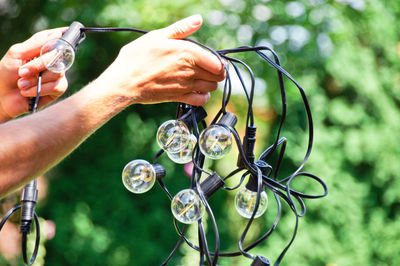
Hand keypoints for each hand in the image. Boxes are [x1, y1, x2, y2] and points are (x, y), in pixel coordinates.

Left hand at [0, 28, 67, 121]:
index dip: (59, 37)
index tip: (61, 35)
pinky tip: (27, 92)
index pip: (55, 38)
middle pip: (58, 56)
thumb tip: (57, 34)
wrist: (1, 96)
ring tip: (22, 84)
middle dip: (38, 65)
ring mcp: (56, 75)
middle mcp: (52, 61)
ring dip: (35, 80)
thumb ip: (36, 44)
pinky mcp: (57, 90)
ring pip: (57, 72)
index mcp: (42, 49)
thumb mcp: (17, 54)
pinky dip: (40, 89)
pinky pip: (57, 86)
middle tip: (22, 72)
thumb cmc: (6, 74)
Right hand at [97, 14, 224, 105]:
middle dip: (216, 73)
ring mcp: (185, 85)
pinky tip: (197, 91)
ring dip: (211, 84)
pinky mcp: (179, 98)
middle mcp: (190, 70)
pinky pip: (200, 100)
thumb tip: (198, 19)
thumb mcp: (157, 36)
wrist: (124, 82)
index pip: (216, 61)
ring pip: (211, 87)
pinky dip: (203, 97)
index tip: (215, 61)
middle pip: (216, 75)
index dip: (219, 62)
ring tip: (203, 79)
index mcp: (187, 53)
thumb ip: (181, 29)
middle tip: (210, 70)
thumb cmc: (138, 57)